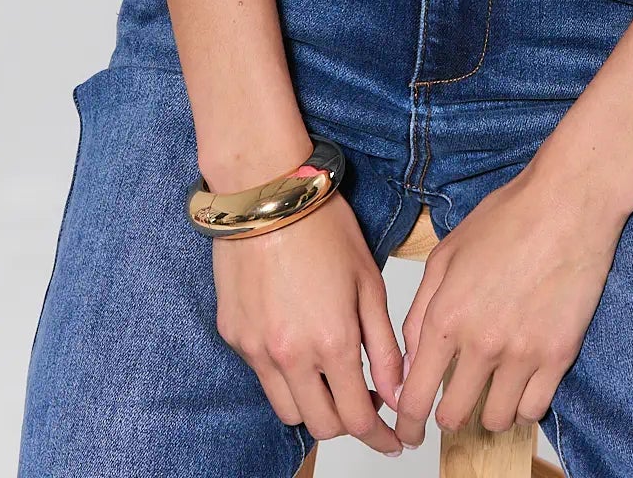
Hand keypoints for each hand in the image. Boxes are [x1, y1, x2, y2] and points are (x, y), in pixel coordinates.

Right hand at [214, 193, 406, 456]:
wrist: (266, 193)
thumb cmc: (323, 227)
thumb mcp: (368, 282)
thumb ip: (385, 346)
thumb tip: (398, 393)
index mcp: (332, 342)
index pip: (358, 419)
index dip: (380, 437)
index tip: (394, 440)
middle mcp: (290, 356)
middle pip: (322, 426)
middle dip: (350, 424)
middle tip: (367, 403)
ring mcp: (257, 350)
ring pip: (289, 410)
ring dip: (315, 405)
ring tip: (332, 376)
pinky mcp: (234, 337)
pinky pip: (263, 376)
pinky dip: (285, 375)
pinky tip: (300, 343)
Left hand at [390, 159, 625, 447]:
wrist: (567, 203)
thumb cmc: (508, 218)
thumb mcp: (447, 254)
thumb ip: (421, 311)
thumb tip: (412, 360)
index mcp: (447, 316)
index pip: (415, 396)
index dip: (407, 423)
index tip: (408, 431)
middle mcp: (482, 342)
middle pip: (454, 416)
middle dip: (448, 415)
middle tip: (454, 403)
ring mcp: (523, 353)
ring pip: (497, 419)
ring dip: (489, 410)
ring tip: (493, 387)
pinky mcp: (559, 355)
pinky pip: (534, 409)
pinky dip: (524, 404)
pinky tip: (522, 382)